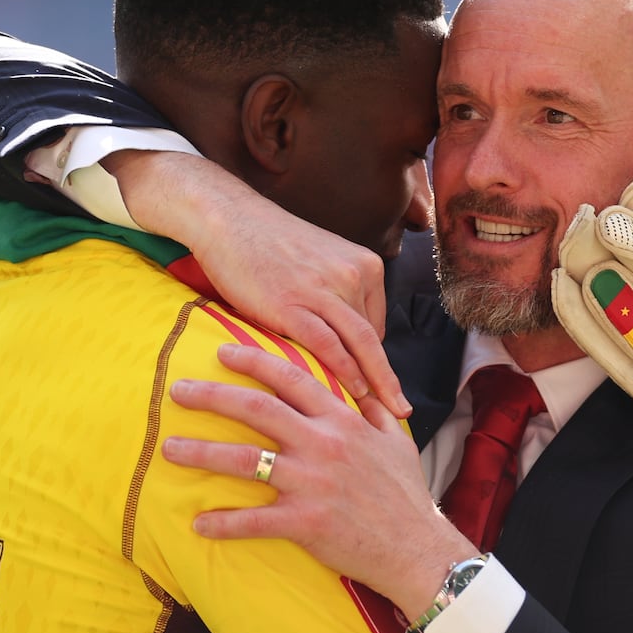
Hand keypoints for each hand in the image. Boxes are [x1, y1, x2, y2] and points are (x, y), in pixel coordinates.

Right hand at [107, 150, 410, 415]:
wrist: (229, 218)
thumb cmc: (268, 243)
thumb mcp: (319, 260)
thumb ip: (335, 292)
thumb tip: (338, 334)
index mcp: (364, 265)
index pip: (375, 322)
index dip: (374, 359)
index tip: (378, 385)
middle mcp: (353, 275)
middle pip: (374, 338)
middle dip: (389, 379)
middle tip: (402, 411)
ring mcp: (324, 290)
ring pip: (360, 345)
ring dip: (375, 384)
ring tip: (386, 415)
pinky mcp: (293, 304)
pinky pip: (327, 345)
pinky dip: (343, 372)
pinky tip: (352, 395)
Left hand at [163, 343, 474, 614]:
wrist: (418, 547)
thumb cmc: (406, 496)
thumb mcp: (396, 443)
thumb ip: (374, 415)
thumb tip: (365, 392)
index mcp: (342, 421)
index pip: (291, 379)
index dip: (254, 361)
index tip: (222, 351)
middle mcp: (323, 445)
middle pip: (256, 409)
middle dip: (212, 395)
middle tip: (178, 391)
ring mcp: (311, 483)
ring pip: (244, 461)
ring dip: (201, 453)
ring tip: (168, 449)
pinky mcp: (304, 522)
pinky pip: (253, 521)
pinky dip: (222, 523)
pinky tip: (198, 523)